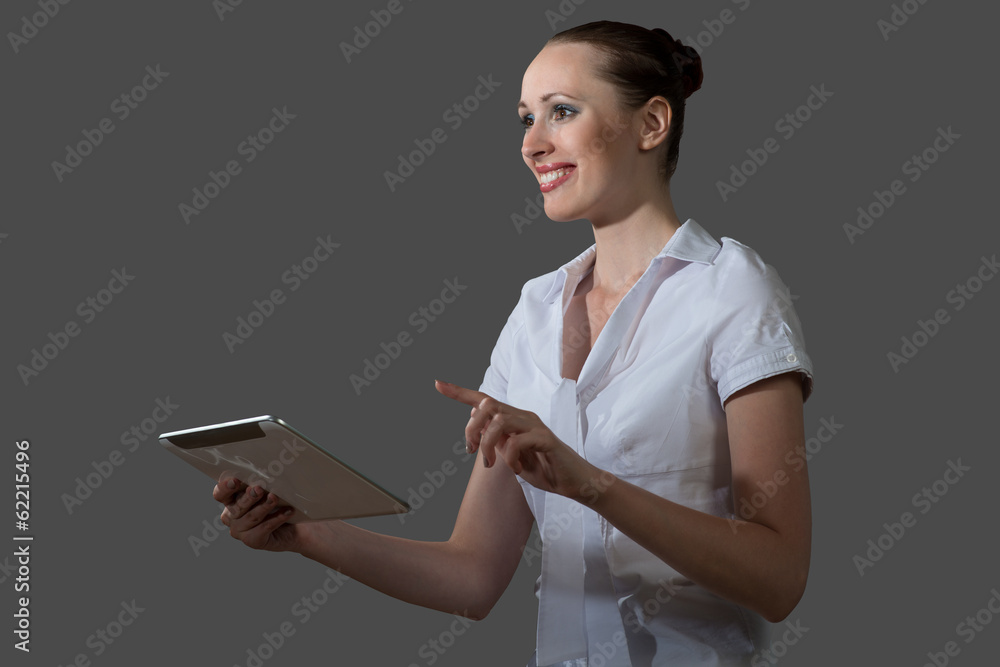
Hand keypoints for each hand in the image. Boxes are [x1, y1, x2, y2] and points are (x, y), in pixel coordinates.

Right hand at [213, 477, 302, 551]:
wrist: (293, 526)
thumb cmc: (278, 503)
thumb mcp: (268, 490)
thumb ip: (262, 484)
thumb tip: (268, 474)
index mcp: (230, 500)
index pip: (220, 494)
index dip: (225, 488)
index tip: (236, 480)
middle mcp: (231, 516)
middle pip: (236, 507)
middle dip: (248, 497)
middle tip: (258, 489)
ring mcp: (239, 531)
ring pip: (252, 517)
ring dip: (265, 506)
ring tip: (275, 498)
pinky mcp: (252, 540)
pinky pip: (264, 528)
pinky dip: (277, 518)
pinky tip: (288, 511)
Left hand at [434, 380, 605, 500]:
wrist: (573, 482)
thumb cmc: (542, 468)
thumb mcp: (511, 455)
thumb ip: (495, 438)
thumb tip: (475, 419)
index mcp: (513, 418)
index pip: (482, 400)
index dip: (459, 392)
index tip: (438, 384)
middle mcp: (523, 416)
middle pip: (487, 405)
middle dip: (472, 428)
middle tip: (472, 451)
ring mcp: (535, 425)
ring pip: (499, 421)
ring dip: (488, 445)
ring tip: (492, 464)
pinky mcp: (546, 439)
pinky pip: (518, 441)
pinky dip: (510, 457)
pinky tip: (515, 469)